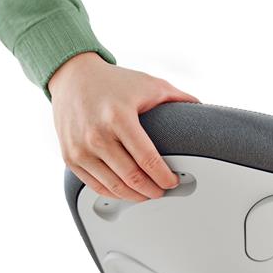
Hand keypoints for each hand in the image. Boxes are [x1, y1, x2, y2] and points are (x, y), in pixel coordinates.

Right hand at [49, 52, 198, 201]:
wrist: (73, 76)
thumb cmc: (111, 82)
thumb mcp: (148, 84)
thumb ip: (177, 97)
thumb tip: (201, 108)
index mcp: (119, 117)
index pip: (148, 160)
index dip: (164, 176)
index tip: (172, 181)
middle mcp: (97, 135)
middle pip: (132, 178)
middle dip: (153, 190)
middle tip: (162, 190)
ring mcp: (80, 148)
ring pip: (114, 187)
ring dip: (135, 196)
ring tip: (147, 194)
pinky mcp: (70, 157)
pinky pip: (96, 186)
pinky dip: (114, 193)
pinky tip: (126, 191)